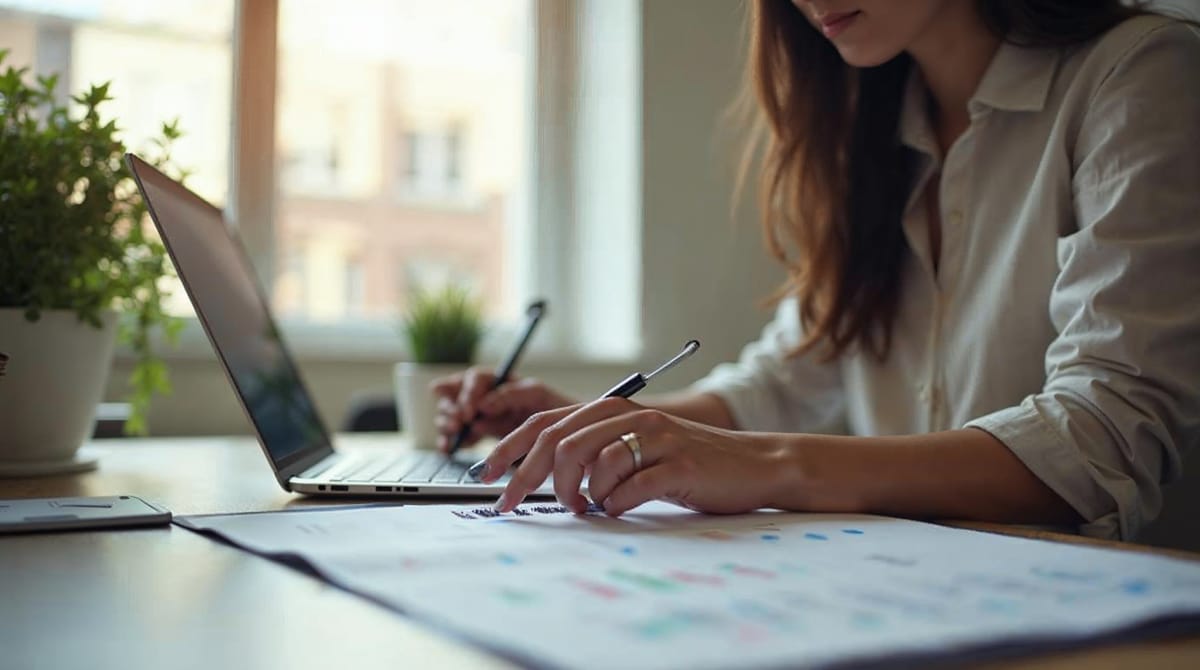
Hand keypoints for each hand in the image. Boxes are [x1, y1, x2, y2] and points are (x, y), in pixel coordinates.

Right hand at [431, 366, 575, 450]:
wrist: (565, 435)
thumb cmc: (555, 408)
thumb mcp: (537, 394)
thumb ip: (510, 395)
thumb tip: (483, 405)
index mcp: (498, 380)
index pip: (474, 379)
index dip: (468, 392)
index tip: (472, 411)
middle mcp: (484, 395)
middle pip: (455, 395)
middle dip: (452, 408)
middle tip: (458, 424)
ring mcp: (478, 416)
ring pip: (451, 415)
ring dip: (447, 423)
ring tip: (455, 434)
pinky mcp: (477, 436)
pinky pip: (456, 437)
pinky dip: (449, 442)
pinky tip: (449, 448)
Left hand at [474, 397, 787, 515]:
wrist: (753, 465)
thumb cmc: (687, 464)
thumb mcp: (635, 449)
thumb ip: (593, 454)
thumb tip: (537, 479)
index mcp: (613, 409)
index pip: (546, 423)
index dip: (510, 449)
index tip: (487, 477)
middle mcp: (630, 415)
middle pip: (559, 445)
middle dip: (527, 479)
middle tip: (512, 506)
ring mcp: (656, 438)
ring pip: (590, 466)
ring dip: (580, 496)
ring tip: (588, 508)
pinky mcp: (677, 465)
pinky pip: (628, 490)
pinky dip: (615, 505)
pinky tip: (622, 507)